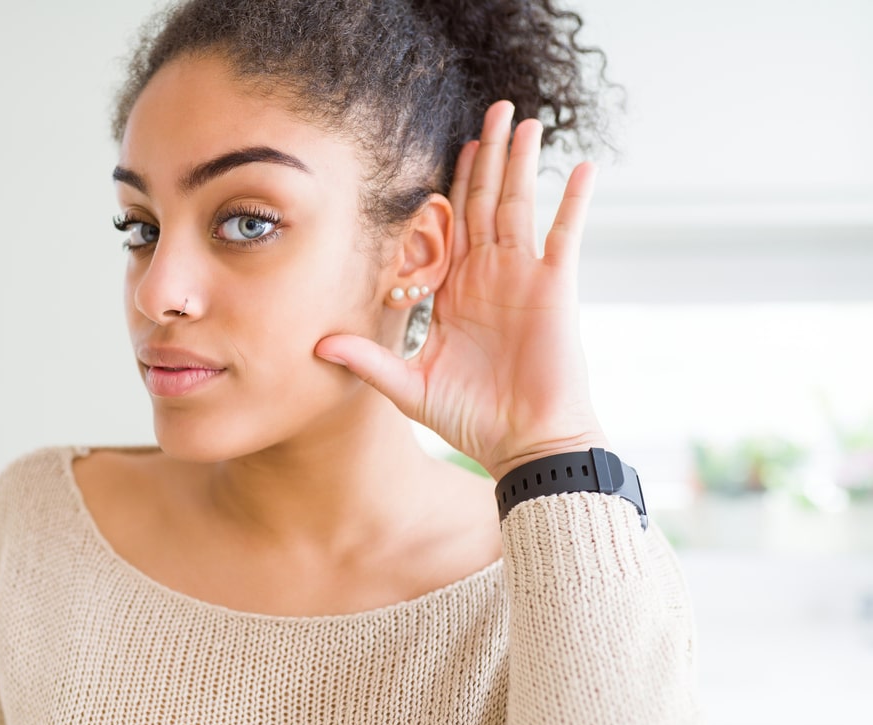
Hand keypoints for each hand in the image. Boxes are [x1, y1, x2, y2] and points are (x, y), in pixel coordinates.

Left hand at [315, 101, 605, 482]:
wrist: (522, 442)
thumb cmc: (470, 419)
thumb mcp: (408, 385)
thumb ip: (367, 360)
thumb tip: (316, 346)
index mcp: (454, 291)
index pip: (446, 226)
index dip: (445, 188)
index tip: (439, 151)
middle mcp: (488, 275)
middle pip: (484, 201)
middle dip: (484, 156)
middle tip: (487, 110)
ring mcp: (523, 277)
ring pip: (519, 204)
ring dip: (520, 161)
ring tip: (522, 118)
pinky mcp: (554, 287)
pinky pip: (565, 234)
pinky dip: (574, 201)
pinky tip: (580, 166)